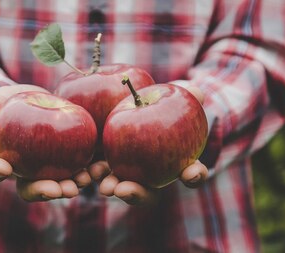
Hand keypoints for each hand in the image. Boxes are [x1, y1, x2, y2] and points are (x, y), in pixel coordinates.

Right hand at [0, 85, 91, 200]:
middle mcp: (25, 173)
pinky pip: (82, 174)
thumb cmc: (21, 103)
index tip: (3, 168)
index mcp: (2, 159)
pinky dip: (92, 173)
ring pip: (58, 187)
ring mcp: (50, 173)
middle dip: (42, 191)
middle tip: (55, 189)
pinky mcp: (74, 166)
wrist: (47, 103)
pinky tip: (100, 169)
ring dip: (69, 187)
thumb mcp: (7, 98)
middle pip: (30, 188)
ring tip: (81, 182)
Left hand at [90, 85, 208, 204]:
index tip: (191, 173)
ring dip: (115, 188)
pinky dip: (95, 176)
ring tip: (106, 187)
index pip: (192, 174)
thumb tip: (198, 91)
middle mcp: (155, 175)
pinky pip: (102, 174)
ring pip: (124, 187)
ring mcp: (131, 173)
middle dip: (138, 194)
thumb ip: (189, 94)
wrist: (138, 103)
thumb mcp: (177, 95)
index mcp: (179, 163)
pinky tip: (86, 173)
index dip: (194, 175)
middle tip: (125, 189)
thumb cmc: (164, 102)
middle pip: (149, 192)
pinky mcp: (109, 165)